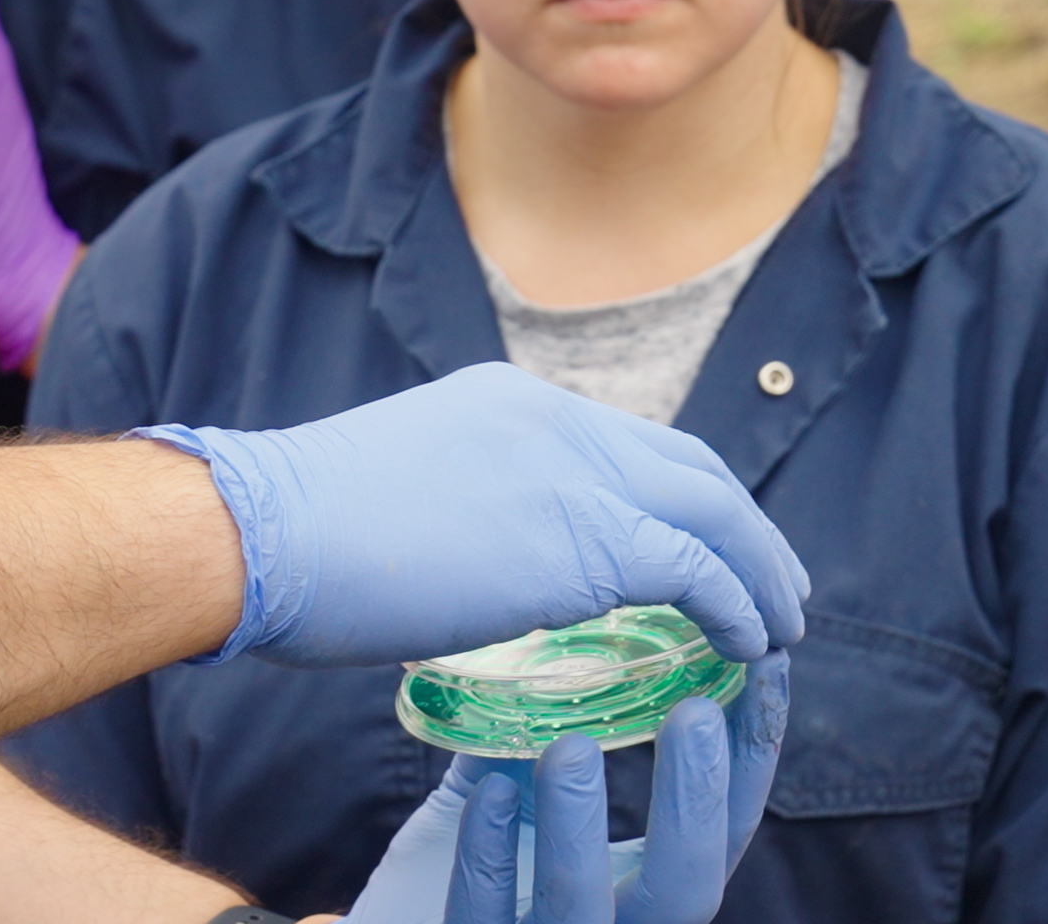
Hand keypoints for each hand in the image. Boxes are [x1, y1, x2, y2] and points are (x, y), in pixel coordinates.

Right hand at [139, 363, 809, 668]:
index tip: (705, 540)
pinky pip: (697, 570)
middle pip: (690, 464)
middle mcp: (556, 420)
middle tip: (775, 579)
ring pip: (712, 509)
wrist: (264, 532)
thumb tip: (479, 563)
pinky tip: (750, 645)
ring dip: (761, 567)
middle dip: (745, 524)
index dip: (680, 493)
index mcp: (512, 402)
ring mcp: (573, 474)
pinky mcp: (583, 542)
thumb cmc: (297, 534)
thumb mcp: (402, 488)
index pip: (628, 441)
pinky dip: (739, 604)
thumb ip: (464, 507)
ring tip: (783, 620)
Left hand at [346, 659, 789, 922]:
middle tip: (695, 710)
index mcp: (637, 898)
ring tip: (571, 747)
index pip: (724, 833)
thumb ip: (531, 746)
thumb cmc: (443, 889)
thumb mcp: (504, 815)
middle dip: (697, 802)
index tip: (768, 669)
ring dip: (582, 827)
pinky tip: (486, 795)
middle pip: (688, 889)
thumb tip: (558, 638)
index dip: (752, 760)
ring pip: (585, 912)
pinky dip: (489, 855)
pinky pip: (485, 920)